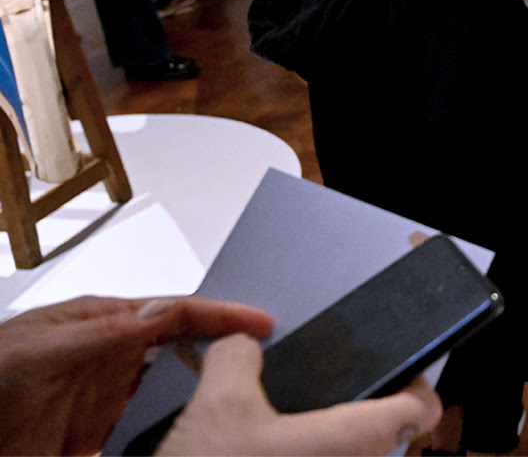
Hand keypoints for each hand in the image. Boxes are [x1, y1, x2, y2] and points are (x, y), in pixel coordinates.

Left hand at [0, 294, 273, 455]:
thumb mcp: (43, 349)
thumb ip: (106, 331)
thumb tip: (168, 308)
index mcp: (99, 321)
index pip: (173, 311)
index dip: (220, 315)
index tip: (261, 323)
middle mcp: (110, 355)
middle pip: (180, 349)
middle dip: (220, 351)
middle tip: (265, 360)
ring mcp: (105, 397)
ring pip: (170, 391)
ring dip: (198, 395)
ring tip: (235, 400)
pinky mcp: (98, 437)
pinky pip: (147, 432)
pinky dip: (170, 433)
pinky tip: (189, 436)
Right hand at [157, 334, 441, 456]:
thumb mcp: (217, 403)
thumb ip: (239, 358)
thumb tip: (242, 344)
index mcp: (352, 441)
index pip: (421, 408)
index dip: (415, 384)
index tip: (402, 371)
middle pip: (389, 438)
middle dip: (365, 415)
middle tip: (336, 396)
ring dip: (333, 445)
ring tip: (299, 426)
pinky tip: (274, 452)